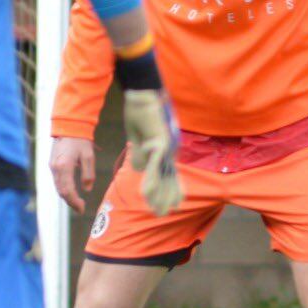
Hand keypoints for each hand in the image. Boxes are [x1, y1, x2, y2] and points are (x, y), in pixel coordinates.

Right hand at [50, 137, 96, 213]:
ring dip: (66, 197)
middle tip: (81, 209)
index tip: (82, 209)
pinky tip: (71, 193)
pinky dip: (63, 189)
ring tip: (77, 203)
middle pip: (61, 191)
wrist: (68, 127)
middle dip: (70, 202)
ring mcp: (52, 166)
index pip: (67, 190)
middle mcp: (55, 168)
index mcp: (64, 166)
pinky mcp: (52, 165)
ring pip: (57, 187)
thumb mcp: (88, 156)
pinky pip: (57, 181)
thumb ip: (88, 174)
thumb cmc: (81, 140)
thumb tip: (87, 189)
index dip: (74, 202)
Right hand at [123, 89, 181, 216]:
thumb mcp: (137, 138)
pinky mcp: (159, 141)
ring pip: (162, 176)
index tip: (170, 205)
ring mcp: (165, 146)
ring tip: (158, 212)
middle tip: (162, 214)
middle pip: (168, 178)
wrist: (143, 92)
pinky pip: (153, 164)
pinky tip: (147, 193)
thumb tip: (137, 170)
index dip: (169, 190)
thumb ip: (138, 153)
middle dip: (164, 198)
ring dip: (158, 196)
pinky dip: (150, 179)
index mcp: (165, 148)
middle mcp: (169, 149)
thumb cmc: (140, 112)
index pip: (168, 174)